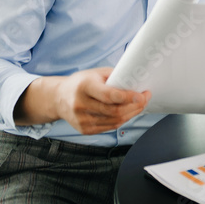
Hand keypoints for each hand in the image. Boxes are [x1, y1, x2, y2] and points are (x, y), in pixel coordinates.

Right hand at [15, 67, 150, 134]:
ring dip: (132, 114)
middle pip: (114, 111)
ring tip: (140, 105)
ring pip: (115, 122)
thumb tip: (137, 82)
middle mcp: (81, 105)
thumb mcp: (97, 73)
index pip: (109, 96)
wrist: (59, 98)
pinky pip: (110, 127)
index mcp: (84, 87)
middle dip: (135, 106)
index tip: (143, 94)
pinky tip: (128, 112)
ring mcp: (81, 120)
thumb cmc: (82, 82)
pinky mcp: (84, 130)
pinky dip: (122, 120)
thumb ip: (116, 77)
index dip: (128, 97)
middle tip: (145, 98)